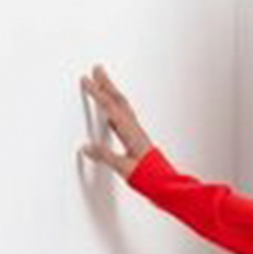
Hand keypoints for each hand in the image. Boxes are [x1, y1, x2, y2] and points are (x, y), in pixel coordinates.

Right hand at [77, 65, 152, 179]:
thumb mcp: (122, 167)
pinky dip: (116, 110)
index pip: (110, 106)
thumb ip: (104, 155)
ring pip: (123, 107)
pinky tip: (111, 114)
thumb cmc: (148, 177)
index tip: (86, 79)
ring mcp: (137, 133)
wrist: (166, 184)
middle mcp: (134, 129)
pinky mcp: (137, 140)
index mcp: (130, 132)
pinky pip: (125, 118)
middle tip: (98, 69)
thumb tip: (86, 147)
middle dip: (107, 83)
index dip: (97, 92)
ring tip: (103, 84)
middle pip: (119, 100)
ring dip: (112, 93)